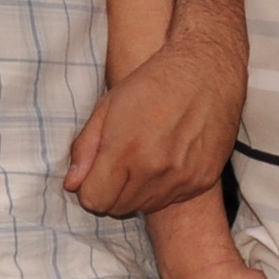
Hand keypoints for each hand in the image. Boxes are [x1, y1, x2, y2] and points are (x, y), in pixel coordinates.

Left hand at [67, 48, 241, 215]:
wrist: (206, 70)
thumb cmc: (152, 83)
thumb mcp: (107, 106)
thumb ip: (85, 148)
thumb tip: (72, 184)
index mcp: (126, 150)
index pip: (94, 201)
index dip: (91, 188)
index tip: (98, 172)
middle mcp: (155, 170)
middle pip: (118, 208)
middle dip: (113, 190)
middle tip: (123, 161)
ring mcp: (182, 178)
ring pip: (145, 206)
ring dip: (139, 190)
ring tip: (148, 157)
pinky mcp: (203, 180)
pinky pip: (172, 199)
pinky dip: (166, 186)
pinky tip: (170, 158)